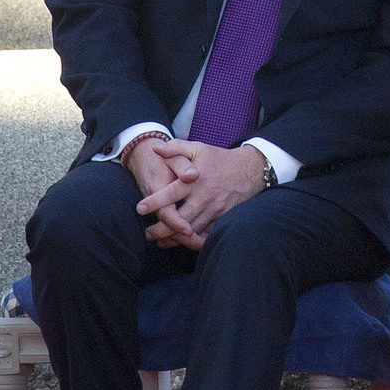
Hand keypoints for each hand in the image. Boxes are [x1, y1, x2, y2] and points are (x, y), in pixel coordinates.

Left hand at [135, 139, 265, 248]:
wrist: (250, 170)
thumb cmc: (219, 159)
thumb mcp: (197, 148)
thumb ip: (175, 148)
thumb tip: (155, 149)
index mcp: (196, 180)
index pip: (171, 194)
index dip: (154, 202)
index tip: (140, 209)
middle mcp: (204, 197)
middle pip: (180, 219)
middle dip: (161, 229)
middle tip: (147, 233)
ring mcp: (215, 210)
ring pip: (191, 230)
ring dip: (174, 238)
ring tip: (159, 240)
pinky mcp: (222, 218)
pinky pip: (206, 234)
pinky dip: (192, 240)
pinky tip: (180, 242)